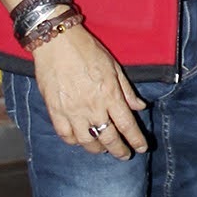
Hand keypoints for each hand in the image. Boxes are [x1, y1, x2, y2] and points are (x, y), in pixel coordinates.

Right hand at [32, 24, 147, 159]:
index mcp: (110, 95)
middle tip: (124, 155)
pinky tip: (80, 140)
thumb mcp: (113, 67)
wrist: (56, 42)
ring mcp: (72, 111)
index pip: (127, 125)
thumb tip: (140, 107)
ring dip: (97, 149)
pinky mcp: (55, 111)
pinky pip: (65, 135)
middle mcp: (93, 107)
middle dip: (119, 150)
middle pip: (109, 138)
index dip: (136, 140)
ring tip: (102, 148)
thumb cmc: (87, 50)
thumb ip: (127, 90)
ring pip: (87, 142)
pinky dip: (74, 141)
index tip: (141, 148)